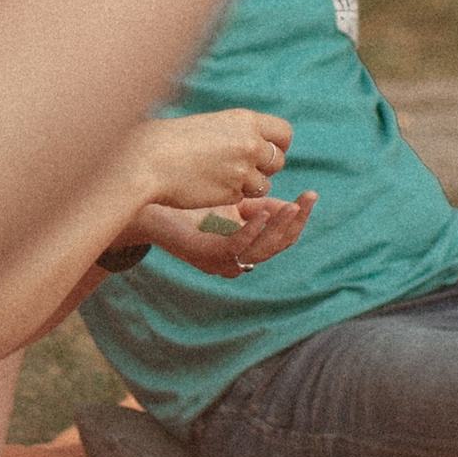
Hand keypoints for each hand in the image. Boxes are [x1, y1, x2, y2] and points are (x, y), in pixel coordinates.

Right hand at [137, 108, 292, 208]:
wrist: (147, 160)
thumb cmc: (172, 140)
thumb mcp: (212, 125)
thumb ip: (239, 133)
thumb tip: (261, 145)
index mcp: (246, 121)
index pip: (284, 134)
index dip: (277, 145)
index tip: (264, 150)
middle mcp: (250, 145)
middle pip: (278, 161)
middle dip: (264, 167)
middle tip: (239, 167)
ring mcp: (243, 171)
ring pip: (263, 185)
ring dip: (248, 185)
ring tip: (220, 176)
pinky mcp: (232, 194)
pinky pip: (242, 198)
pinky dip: (230, 195)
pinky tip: (208, 186)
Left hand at [139, 189, 315, 277]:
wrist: (147, 200)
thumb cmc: (187, 200)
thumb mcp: (232, 201)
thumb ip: (258, 206)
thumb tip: (289, 205)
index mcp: (242, 248)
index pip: (281, 240)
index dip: (298, 220)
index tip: (311, 195)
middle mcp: (233, 260)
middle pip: (275, 247)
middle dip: (294, 223)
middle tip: (306, 199)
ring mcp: (217, 260)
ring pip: (260, 251)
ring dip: (279, 228)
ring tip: (291, 206)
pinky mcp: (202, 253)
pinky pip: (234, 248)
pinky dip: (251, 232)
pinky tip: (262, 212)